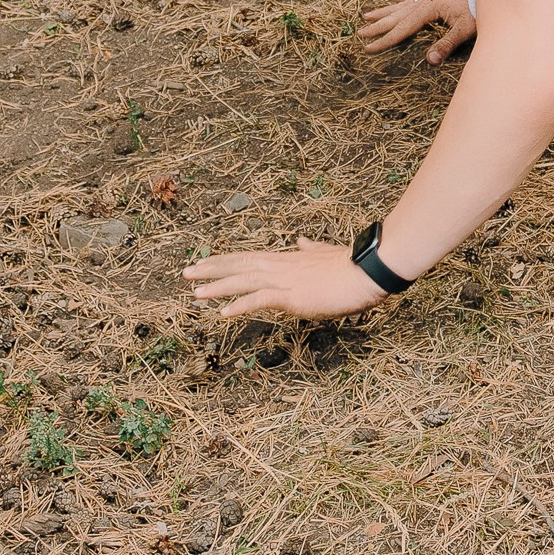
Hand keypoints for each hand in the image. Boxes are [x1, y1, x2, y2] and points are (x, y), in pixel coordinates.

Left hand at [182, 236, 382, 320]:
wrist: (367, 272)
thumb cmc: (351, 266)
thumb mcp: (327, 254)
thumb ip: (312, 249)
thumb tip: (302, 241)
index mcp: (287, 258)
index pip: (248, 258)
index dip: (225, 261)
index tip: (204, 263)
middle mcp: (280, 266)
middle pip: (238, 265)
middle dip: (211, 269)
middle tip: (186, 273)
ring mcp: (285, 280)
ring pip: (243, 281)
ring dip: (217, 287)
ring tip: (194, 293)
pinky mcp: (292, 296)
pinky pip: (260, 300)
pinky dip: (241, 305)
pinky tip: (224, 313)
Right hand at [357, 0, 474, 62]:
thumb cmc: (479, 11)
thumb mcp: (465, 30)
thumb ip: (447, 45)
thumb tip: (429, 60)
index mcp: (429, 10)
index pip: (402, 29)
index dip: (385, 40)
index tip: (369, 48)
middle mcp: (425, 0)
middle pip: (396, 16)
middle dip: (378, 26)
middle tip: (360, 34)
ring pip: (400, 4)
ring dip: (383, 11)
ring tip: (366, 15)